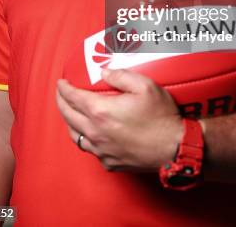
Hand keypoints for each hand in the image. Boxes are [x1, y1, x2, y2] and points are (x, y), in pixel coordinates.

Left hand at [56, 68, 182, 171]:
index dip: (64, 88)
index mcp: (102, 112)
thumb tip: (104, 73)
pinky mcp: (109, 162)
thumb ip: (121, 75)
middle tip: (61, 94)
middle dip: (61, 102)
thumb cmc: (161, 117)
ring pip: (75, 136)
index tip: (61, 82)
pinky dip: (85, 138)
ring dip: (69, 122)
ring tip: (71, 113)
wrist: (174, 148)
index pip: (73, 98)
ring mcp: (101, 150)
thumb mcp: (145, 86)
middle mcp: (96, 133)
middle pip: (68, 116)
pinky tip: (90, 133)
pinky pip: (90, 149)